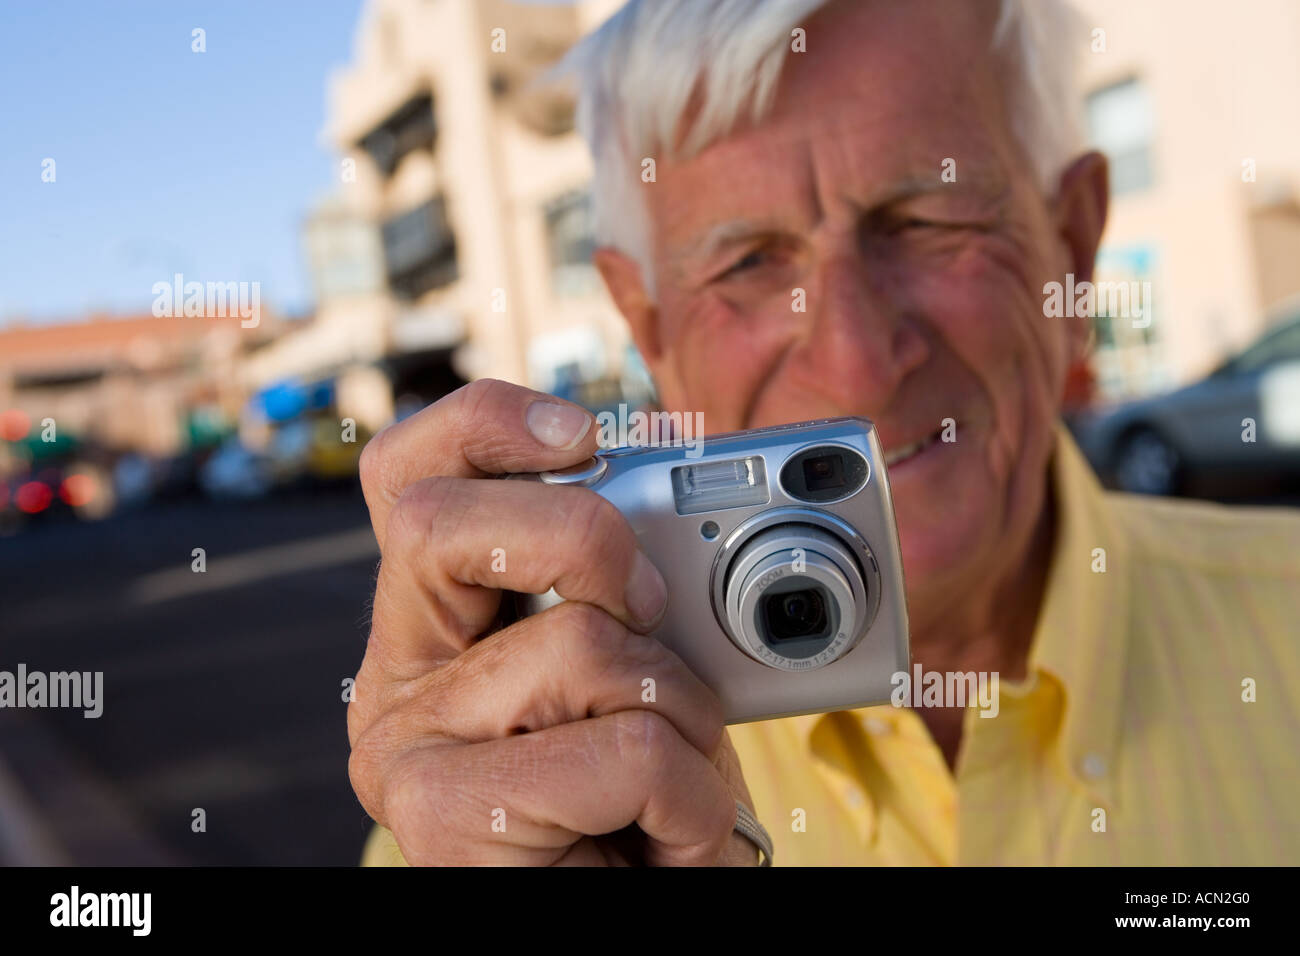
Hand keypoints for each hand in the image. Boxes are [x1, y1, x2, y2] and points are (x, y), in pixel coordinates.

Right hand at [347, 379, 758, 864]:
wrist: (624, 915)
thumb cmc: (637, 800)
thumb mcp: (636, 664)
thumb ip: (624, 588)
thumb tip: (674, 522)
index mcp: (433, 622)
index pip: (407, 473)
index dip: (487, 422)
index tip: (584, 432)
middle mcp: (395, 677)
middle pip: (438, 521)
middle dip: (585, 535)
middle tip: (651, 606)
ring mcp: (405, 747)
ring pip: (574, 643)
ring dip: (681, 709)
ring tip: (677, 780)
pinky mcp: (441, 816)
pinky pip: (624, 747)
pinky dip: (691, 791)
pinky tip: (669, 835)